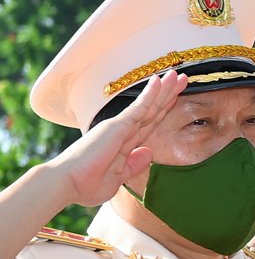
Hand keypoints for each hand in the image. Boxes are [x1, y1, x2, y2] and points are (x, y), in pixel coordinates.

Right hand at [46, 71, 186, 205]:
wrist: (67, 183)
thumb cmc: (86, 184)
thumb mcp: (118, 177)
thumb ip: (134, 165)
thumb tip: (149, 152)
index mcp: (124, 144)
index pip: (149, 123)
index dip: (163, 109)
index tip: (175, 96)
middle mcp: (123, 132)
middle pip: (152, 110)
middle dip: (168, 94)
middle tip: (183, 77)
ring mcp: (120, 127)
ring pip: (148, 105)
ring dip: (164, 90)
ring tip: (179, 74)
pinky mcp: (117, 126)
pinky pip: (139, 108)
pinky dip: (150, 94)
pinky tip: (159, 81)